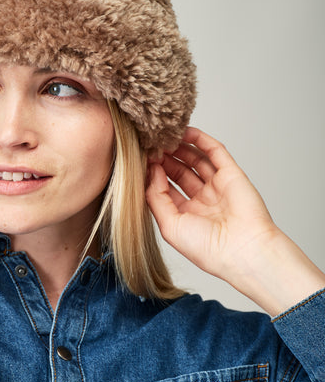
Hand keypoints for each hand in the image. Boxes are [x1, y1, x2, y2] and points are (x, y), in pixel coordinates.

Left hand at [146, 127, 324, 314]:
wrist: (242, 250)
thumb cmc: (207, 247)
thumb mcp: (169, 225)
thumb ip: (156, 197)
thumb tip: (151, 170)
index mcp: (186, 215)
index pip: (165, 189)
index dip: (153, 174)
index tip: (140, 161)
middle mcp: (202, 200)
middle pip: (179, 172)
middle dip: (164, 159)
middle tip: (150, 145)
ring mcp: (217, 186)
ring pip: (195, 160)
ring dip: (180, 148)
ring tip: (163, 137)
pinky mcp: (232, 174)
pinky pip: (215, 152)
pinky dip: (200, 140)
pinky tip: (185, 132)